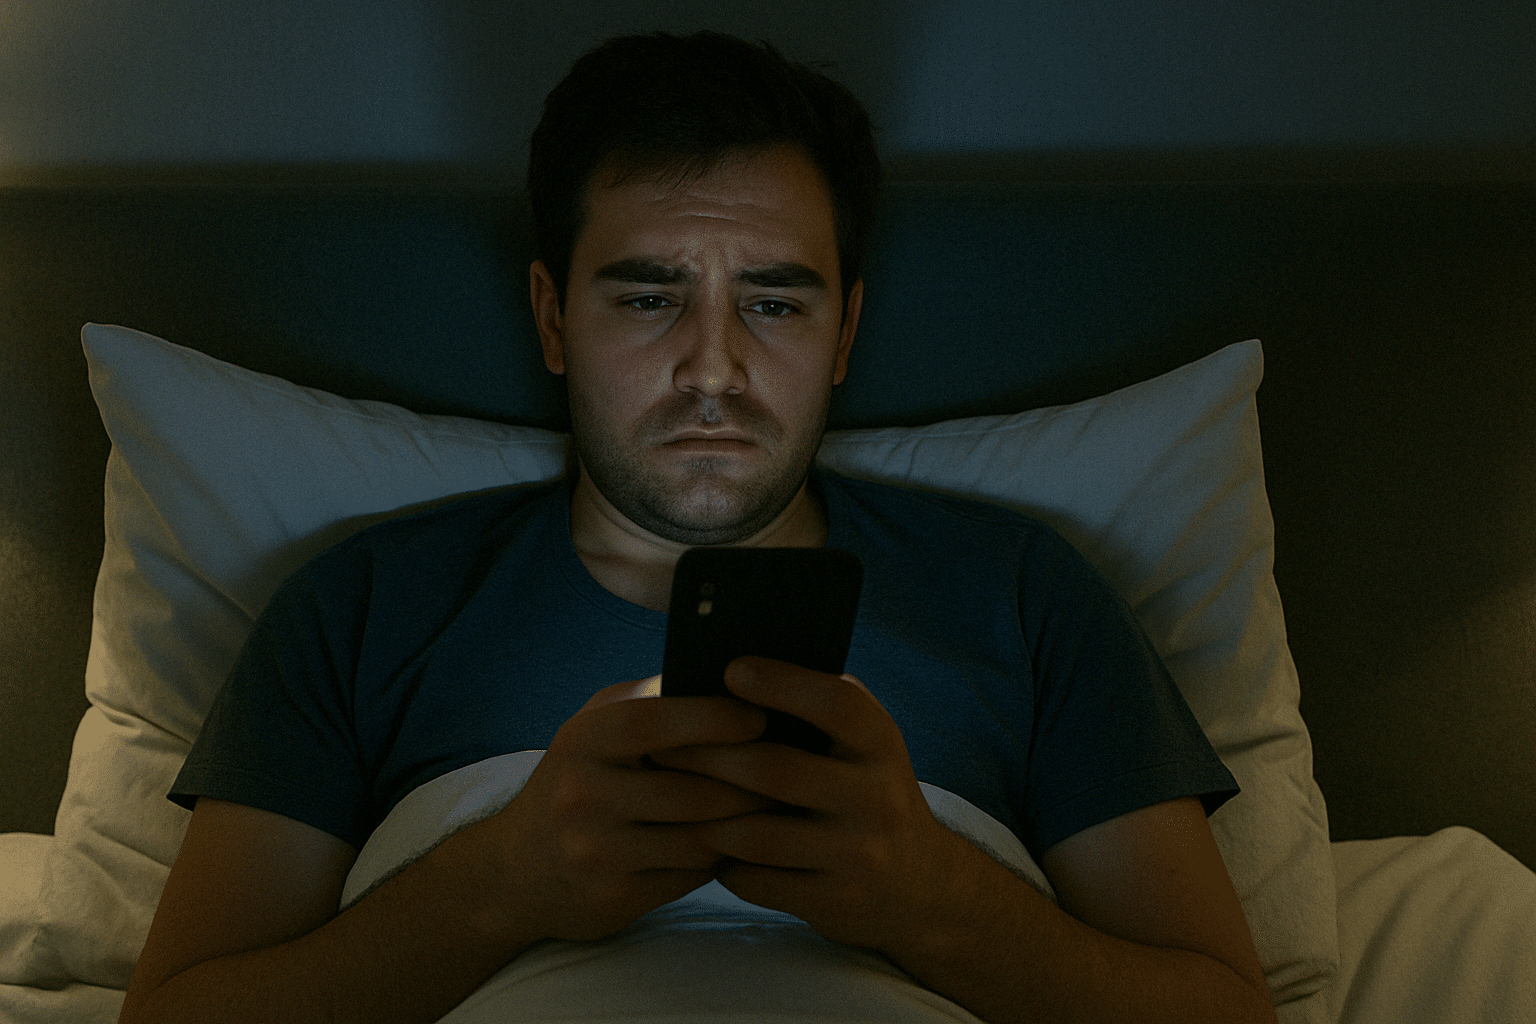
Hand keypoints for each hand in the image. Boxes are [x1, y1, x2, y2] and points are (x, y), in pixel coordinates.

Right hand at [484, 675, 776, 942]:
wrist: (515, 869)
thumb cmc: (578, 779)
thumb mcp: (597, 727)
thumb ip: (654, 700)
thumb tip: (732, 677)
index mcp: (584, 739)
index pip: (659, 722)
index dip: (718, 718)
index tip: (761, 718)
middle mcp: (585, 794)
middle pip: (696, 790)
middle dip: (751, 783)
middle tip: (791, 772)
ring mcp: (597, 850)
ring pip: (702, 838)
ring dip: (744, 824)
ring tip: (774, 807)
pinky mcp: (615, 896)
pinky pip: (691, 875)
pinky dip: (719, 858)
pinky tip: (735, 842)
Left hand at [645, 656, 966, 951]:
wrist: (918, 885)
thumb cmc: (866, 792)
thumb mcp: (864, 745)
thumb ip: (818, 709)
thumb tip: (733, 673)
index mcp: (882, 745)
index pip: (834, 704)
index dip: (782, 683)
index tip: (731, 670)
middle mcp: (876, 798)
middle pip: (775, 770)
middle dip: (709, 756)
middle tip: (663, 747)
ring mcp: (858, 855)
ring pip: (756, 834)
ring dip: (705, 815)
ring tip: (670, 797)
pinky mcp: (834, 902)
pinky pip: (756, 881)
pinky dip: (721, 862)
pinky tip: (704, 845)